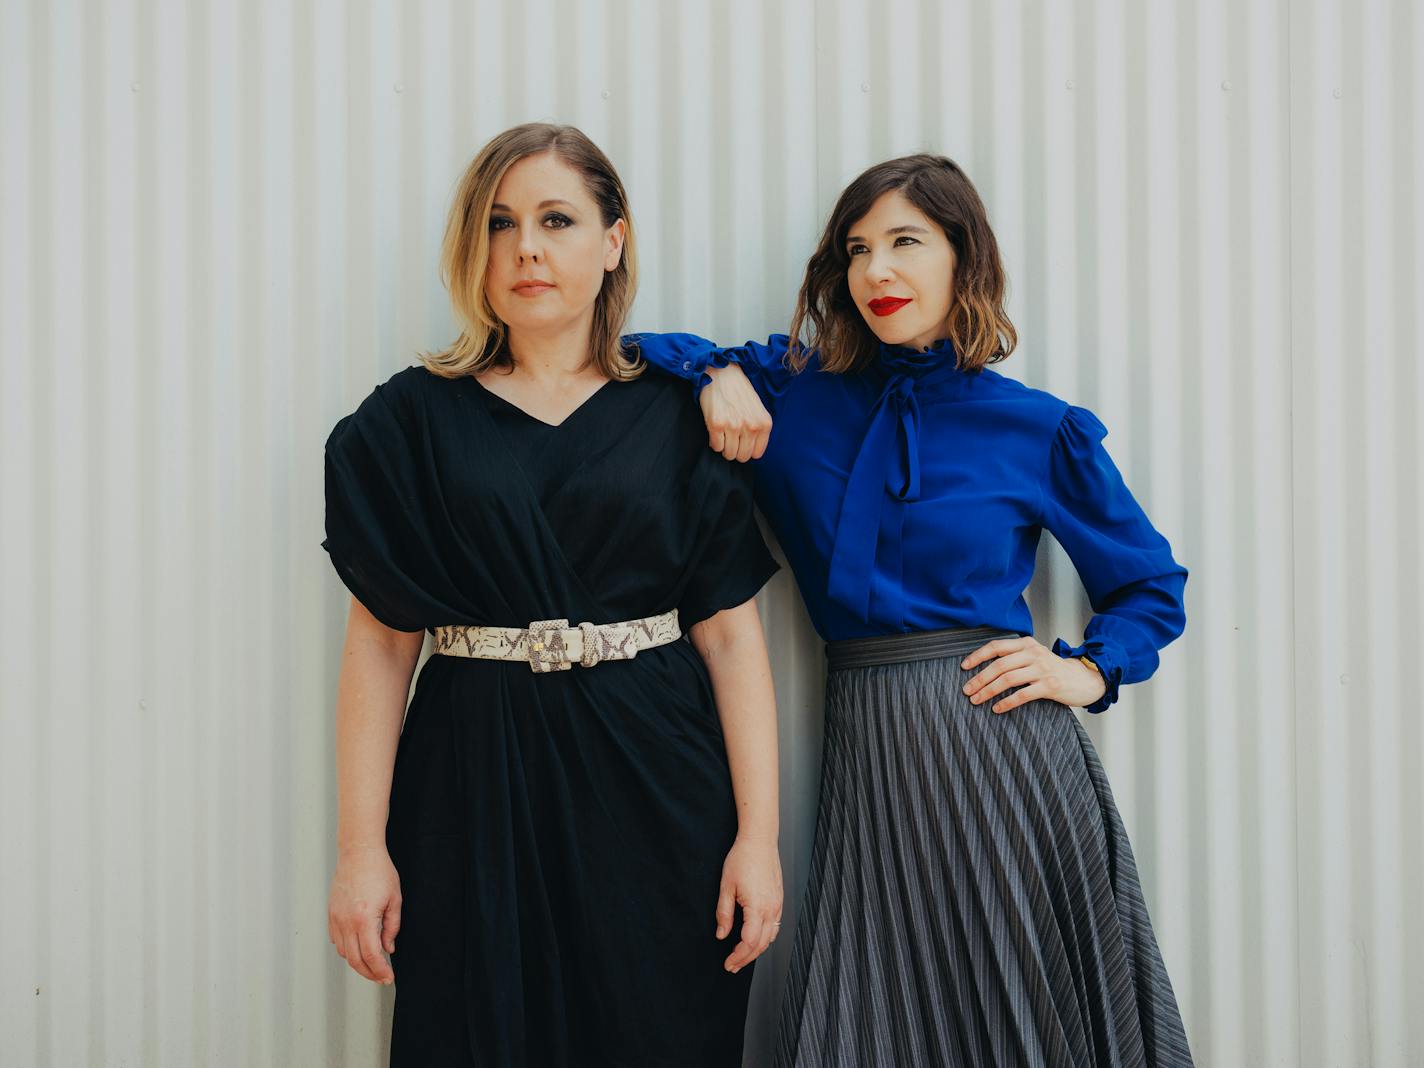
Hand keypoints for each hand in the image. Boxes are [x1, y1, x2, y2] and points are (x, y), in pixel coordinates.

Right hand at [328, 844, 400, 984]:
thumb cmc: (378, 871)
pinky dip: (347, 949)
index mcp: (365, 918)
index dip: (380, 971)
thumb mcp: (395, 899)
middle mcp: (347, 921)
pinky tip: (358, 947)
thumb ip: (392, 927)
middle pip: (355, 960)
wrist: (359, 853)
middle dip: (369, 973)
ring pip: (344, 952)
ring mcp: (336, 918)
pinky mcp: (331, 914)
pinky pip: (337, 940)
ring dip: (358, 962)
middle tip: (381, 977)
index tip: (388, 978)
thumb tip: (388, 948)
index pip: (371, 956)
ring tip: (372, 963)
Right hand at [701, 364, 771, 462]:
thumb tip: (750, 452)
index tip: (742, 442)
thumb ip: (759, 430)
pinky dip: (715, 442)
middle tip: (731, 439)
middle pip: (742, 456)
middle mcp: (751, 426)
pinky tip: (716, 430)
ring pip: (729, 454)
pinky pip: (716, 447)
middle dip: (735, 451)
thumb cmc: (739, 392)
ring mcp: (734, 426)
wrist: (722, 374)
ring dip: (724, 447)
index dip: (747, 449)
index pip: (757, 454)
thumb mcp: (758, 410)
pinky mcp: (717, 424)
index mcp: (764, 424)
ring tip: (723, 434)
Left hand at [715, 834, 782, 972]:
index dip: (738, 956)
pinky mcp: (779, 899)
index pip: (749, 941)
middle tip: (732, 965)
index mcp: (757, 907)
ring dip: (757, 950)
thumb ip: (724, 913)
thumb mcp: (726, 886)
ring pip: (770, 937)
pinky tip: (755, 939)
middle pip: (761, 944)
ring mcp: (777, 904)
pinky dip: (765, 938)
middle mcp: (771, 908)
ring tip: (742, 956)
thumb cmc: (742, 858)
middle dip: (746, 958)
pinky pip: (775, 926)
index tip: (728, 962)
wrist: (759, 840)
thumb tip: (721, 934)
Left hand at [959, 636, 1106, 713]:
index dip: (978, 656)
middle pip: (999, 665)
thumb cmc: (1052, 669)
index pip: (996, 646)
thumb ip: (1014, 656)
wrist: (1083, 678)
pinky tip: (996, 708)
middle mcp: (1033, 653)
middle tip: (966, 691)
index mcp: (1026, 644)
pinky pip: (1022, 695)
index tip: (964, 667)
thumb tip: (983, 666)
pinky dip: (1007, 702)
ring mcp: (1042, 669)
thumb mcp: (1034, 655)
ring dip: (988, 691)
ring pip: (1008, 679)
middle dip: (979, 678)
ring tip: (976, 700)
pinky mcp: (1050, 686)